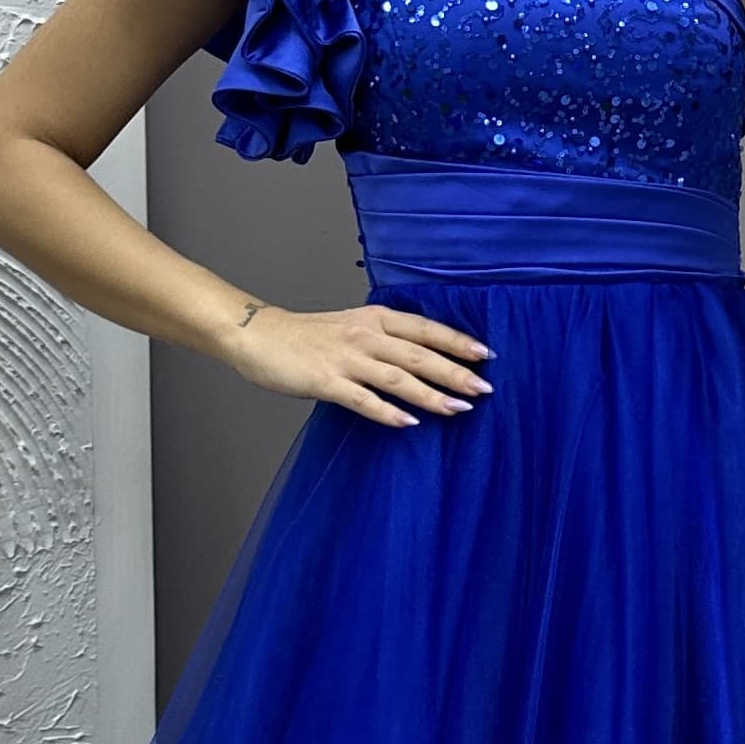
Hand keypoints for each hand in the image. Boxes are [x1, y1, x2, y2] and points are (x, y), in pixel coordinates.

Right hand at [219, 298, 494, 427]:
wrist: (258, 335)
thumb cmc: (306, 336)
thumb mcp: (351, 326)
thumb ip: (384, 339)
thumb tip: (422, 358)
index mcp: (375, 319)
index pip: (425, 329)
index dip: (457, 341)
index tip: (486, 355)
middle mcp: (366, 336)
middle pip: (420, 355)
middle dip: (455, 372)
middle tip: (485, 389)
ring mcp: (346, 359)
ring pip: (399, 378)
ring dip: (431, 395)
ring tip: (459, 409)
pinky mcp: (326, 381)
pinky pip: (364, 400)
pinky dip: (389, 413)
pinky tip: (410, 425)